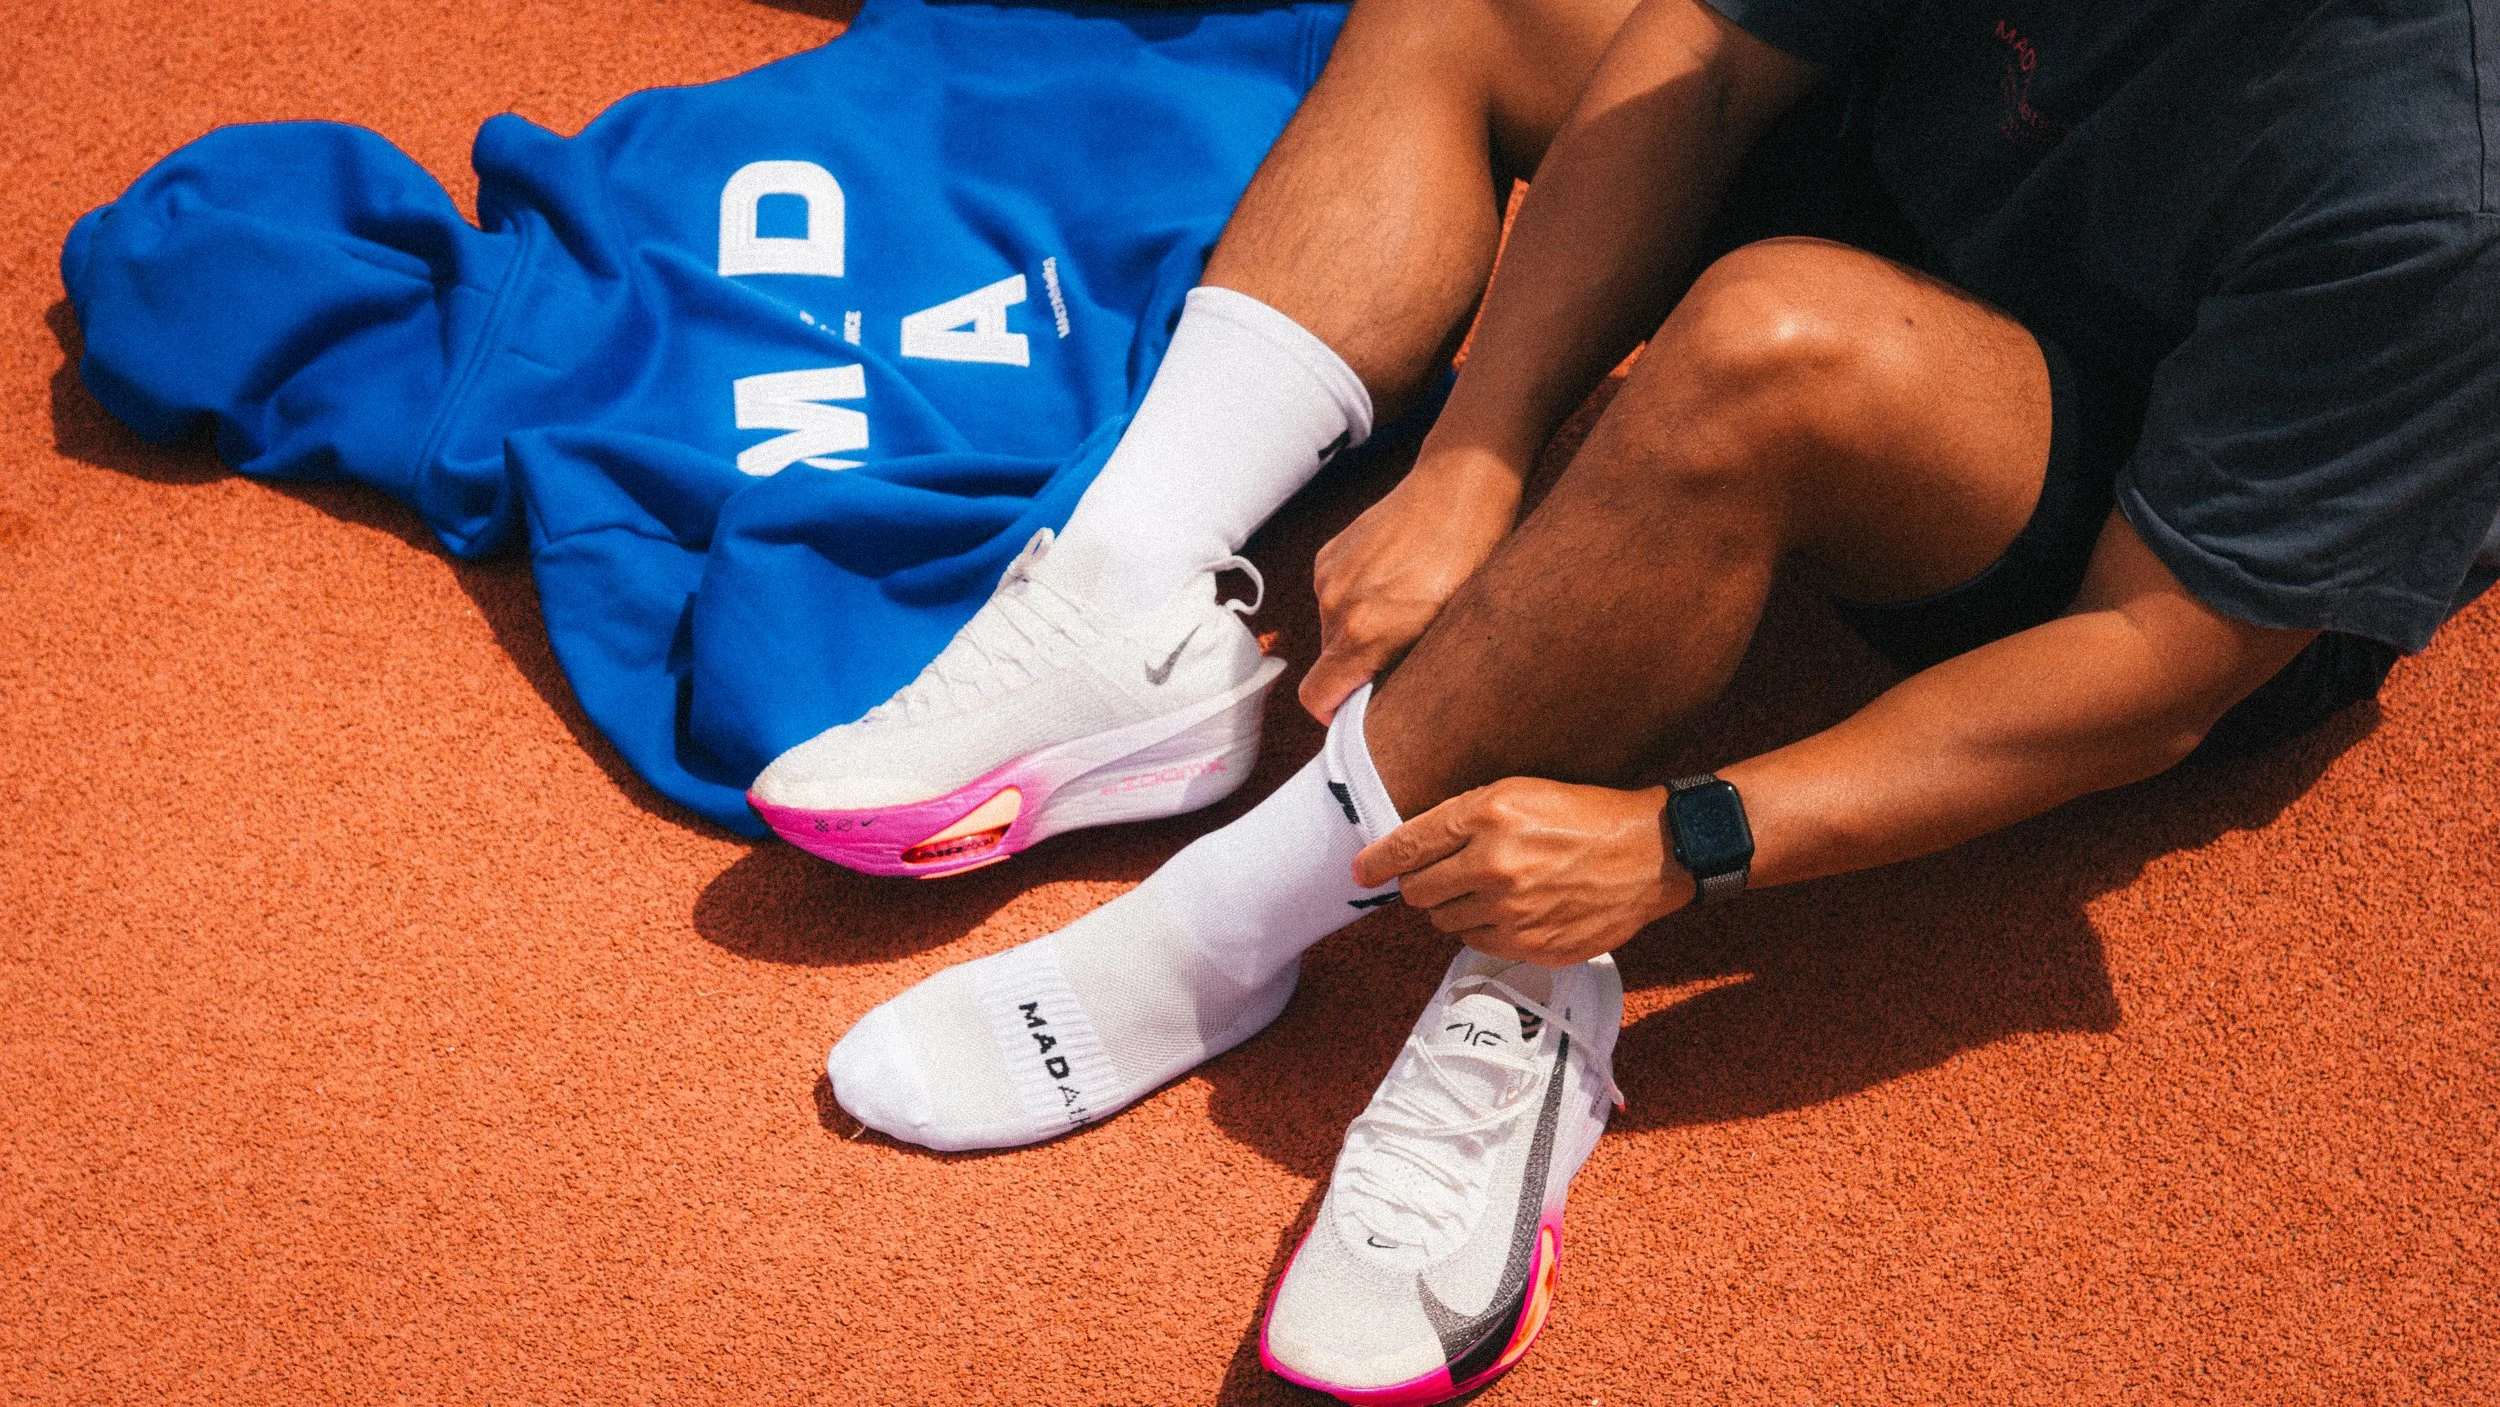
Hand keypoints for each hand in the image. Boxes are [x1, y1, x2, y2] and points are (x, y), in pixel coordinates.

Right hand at [1298, 452, 1521, 723]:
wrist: (1462, 484)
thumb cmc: (1474, 558)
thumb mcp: (1453, 629)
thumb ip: (1410, 670)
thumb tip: (1388, 703)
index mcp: (1365, 634)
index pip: (1316, 698)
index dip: (1335, 714)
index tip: (1363, 711)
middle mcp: (1336, 607)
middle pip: (1330, 665)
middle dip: (1358, 671)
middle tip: (1406, 656)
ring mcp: (1330, 577)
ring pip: (1333, 631)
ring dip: (1360, 633)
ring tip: (1407, 611)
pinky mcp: (1330, 554)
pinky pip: (1334, 598)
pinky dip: (1357, 602)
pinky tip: (1396, 583)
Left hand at [1353, 779, 1690, 966]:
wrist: (1648, 854)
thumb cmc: (1581, 814)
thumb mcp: (1518, 791)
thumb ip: (1457, 818)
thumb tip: (1399, 854)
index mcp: (1488, 815)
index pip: (1407, 847)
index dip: (1376, 862)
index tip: (1360, 871)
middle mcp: (1494, 864)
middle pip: (1417, 892)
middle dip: (1425, 883)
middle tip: (1452, 872)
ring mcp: (1512, 910)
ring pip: (1443, 921)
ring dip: (1456, 906)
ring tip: (1495, 887)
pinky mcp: (1530, 945)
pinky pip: (1475, 943)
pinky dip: (1484, 928)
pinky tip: (1515, 908)